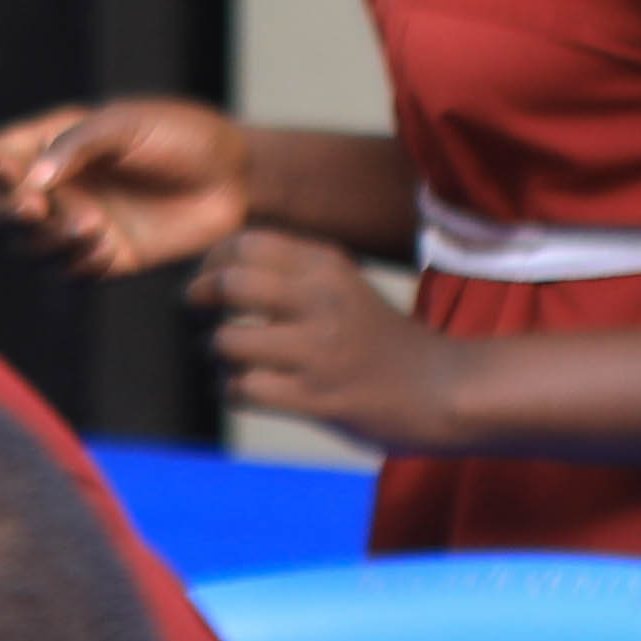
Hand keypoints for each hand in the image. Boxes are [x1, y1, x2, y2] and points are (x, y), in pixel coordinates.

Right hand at [0, 96, 249, 277]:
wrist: (237, 177)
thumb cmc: (184, 136)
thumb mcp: (128, 124)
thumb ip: (77, 145)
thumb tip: (33, 180)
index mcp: (52, 144)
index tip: (11, 174)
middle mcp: (56, 188)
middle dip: (7, 214)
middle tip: (37, 210)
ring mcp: (76, 224)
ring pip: (27, 247)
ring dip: (48, 240)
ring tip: (92, 227)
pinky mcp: (103, 257)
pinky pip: (69, 272)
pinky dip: (80, 264)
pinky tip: (110, 249)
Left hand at [198, 227, 471, 450]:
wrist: (443, 388)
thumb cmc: (377, 339)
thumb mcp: (341, 286)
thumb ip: (288, 272)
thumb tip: (213, 268)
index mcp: (328, 266)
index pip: (245, 242)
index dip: (210, 262)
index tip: (205, 280)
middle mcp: (323, 301)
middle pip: (230, 283)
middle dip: (199, 299)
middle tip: (197, 312)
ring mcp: (319, 351)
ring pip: (227, 340)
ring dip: (215, 353)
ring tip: (229, 359)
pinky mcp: (316, 397)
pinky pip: (241, 389)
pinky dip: (230, 391)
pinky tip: (244, 389)